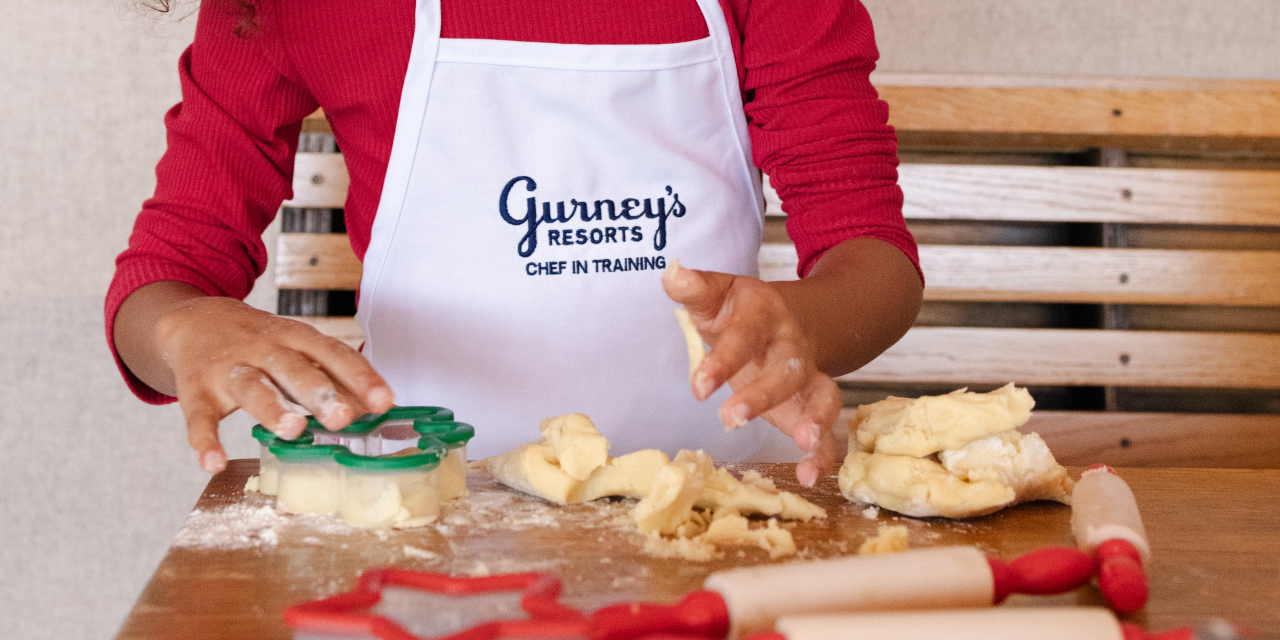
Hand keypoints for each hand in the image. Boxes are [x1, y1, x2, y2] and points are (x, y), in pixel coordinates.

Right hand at [126, 287, 394, 473]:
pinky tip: (214, 463)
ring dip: (272, 408)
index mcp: (296, 337)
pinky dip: (204, 440)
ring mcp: (229, 367)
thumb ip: (329, 376)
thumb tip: (373, 409)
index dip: (360, 376)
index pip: (333, 353)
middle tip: (342, 418)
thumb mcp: (296, 348)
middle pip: (294, 367)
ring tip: (291, 430)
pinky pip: (199, 415)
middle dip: (319, 392)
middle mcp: (264, 347)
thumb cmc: (260, 343)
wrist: (195, 320)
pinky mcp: (197, 388)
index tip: (384, 401)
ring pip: (252, 386)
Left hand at [662, 262, 839, 486]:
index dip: (723, 360)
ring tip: (804, 443)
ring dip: (816, 421)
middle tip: (730, 418)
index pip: (744, 336)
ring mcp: (808, 377)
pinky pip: (826, 429)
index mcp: (764, 315)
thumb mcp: (717, 293)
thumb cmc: (741, 312)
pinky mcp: (812, 406)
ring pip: (822, 396)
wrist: (791, 317)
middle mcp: (792, 346)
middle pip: (786, 370)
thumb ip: (694, 288)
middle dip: (761, 395)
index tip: (698, 386)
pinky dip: (823, 454)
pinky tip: (810, 476)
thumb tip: (671, 272)